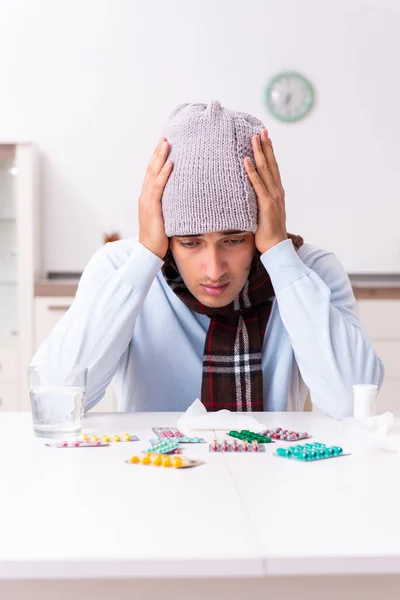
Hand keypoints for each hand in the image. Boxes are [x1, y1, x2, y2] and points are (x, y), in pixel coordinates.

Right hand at [138, 137, 172, 258]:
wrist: (149, 252)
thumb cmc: (160, 238)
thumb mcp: (166, 218)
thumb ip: (172, 208)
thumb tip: (186, 201)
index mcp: (148, 198)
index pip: (152, 174)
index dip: (157, 159)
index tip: (164, 145)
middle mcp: (145, 197)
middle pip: (151, 170)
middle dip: (158, 153)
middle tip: (165, 138)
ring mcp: (147, 201)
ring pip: (153, 175)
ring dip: (160, 158)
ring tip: (166, 143)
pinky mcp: (152, 208)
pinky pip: (158, 188)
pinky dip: (164, 174)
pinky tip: (170, 164)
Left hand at [244, 129, 287, 254]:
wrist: (276, 247)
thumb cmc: (267, 233)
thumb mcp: (263, 214)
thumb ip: (258, 203)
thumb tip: (248, 198)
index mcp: (277, 193)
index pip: (273, 168)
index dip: (269, 153)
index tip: (265, 138)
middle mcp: (277, 192)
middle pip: (271, 164)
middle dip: (265, 146)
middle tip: (261, 130)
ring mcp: (273, 197)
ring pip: (265, 170)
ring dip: (259, 153)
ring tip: (254, 138)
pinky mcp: (266, 204)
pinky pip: (257, 185)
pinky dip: (251, 172)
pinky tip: (246, 160)